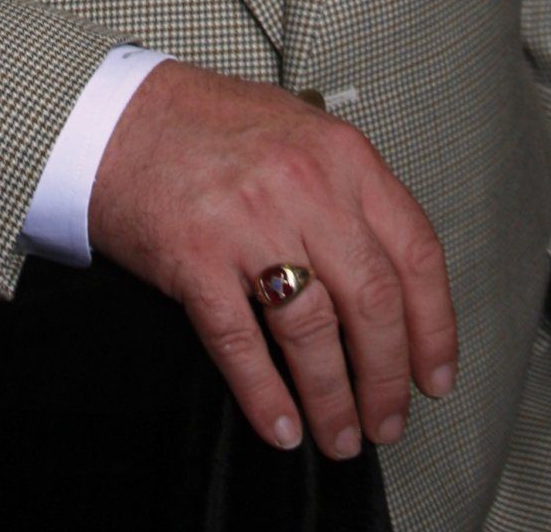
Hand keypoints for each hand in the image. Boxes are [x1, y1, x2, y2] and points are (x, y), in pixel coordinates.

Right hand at [86, 60, 456, 460]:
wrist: (115, 116)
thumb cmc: (205, 125)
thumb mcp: (297, 131)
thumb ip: (346, 189)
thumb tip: (389, 275)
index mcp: (341, 155)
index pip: (414, 251)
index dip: (433, 325)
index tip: (434, 374)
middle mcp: (305, 187)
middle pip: (372, 302)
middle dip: (387, 377)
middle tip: (388, 421)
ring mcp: (249, 223)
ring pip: (312, 332)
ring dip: (332, 399)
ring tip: (340, 435)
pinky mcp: (195, 258)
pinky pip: (241, 344)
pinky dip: (265, 396)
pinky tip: (281, 426)